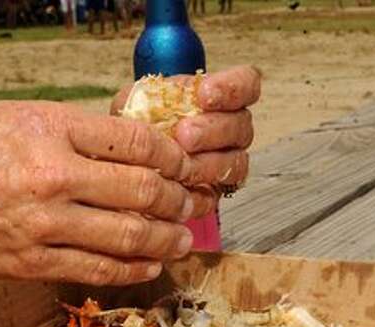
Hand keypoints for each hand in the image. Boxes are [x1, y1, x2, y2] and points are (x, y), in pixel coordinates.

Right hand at [0, 101, 223, 284]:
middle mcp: (52, 177)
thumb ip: (71, 131)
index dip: (171, 155)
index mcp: (49, 130)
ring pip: (128, 235)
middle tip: (189, 201)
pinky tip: (149, 264)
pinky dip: (132, 269)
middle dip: (178, 198)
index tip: (181, 163)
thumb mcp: (14, 118)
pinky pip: (97, 270)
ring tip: (181, 237)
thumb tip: (125, 146)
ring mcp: (44, 225)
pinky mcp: (33, 263)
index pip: (135, 141)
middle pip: (142, 189)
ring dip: (165, 238)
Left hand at [111, 66, 260, 194]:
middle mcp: (229, 129)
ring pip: (235, 163)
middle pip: (240, 126)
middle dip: (212, 130)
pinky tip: (178, 187)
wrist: (128, 164)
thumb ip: (145, 94)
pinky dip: (198, 192)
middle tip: (184, 134)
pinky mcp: (213, 193)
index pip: (246, 84)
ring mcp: (225, 162)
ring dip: (206, 164)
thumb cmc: (136, 128)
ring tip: (178, 165)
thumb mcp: (134, 102)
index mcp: (217, 99)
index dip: (233, 87)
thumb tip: (145, 98)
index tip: (205, 94)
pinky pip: (217, 194)